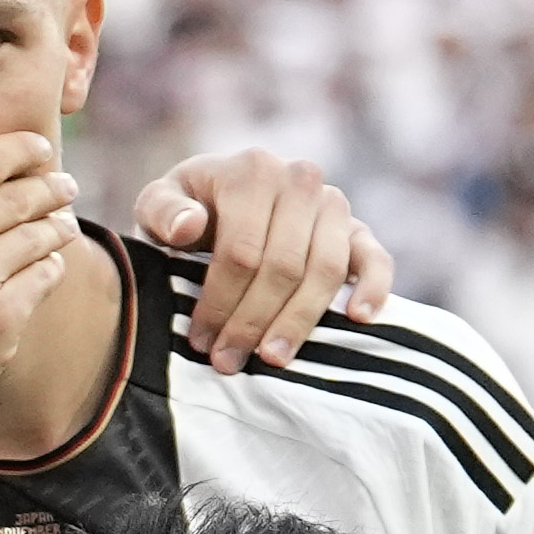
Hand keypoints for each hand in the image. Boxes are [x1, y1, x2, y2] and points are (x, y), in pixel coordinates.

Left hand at [133, 149, 390, 372]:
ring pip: (325, 269)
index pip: (241, 252)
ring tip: (273, 359)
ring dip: (299, 320)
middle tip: (228, 361)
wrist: (220, 198)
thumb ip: (163, 212)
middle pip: (283, 266)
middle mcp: (300, 180)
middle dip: (253, 321)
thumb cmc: (184, 210)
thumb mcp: (158, 204)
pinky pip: (375, 257)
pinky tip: (358, 319)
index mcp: (252, 171)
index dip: (220, 302)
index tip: (201, 341)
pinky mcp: (357, 228)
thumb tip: (189, 227)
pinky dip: (373, 288)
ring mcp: (333, 204)